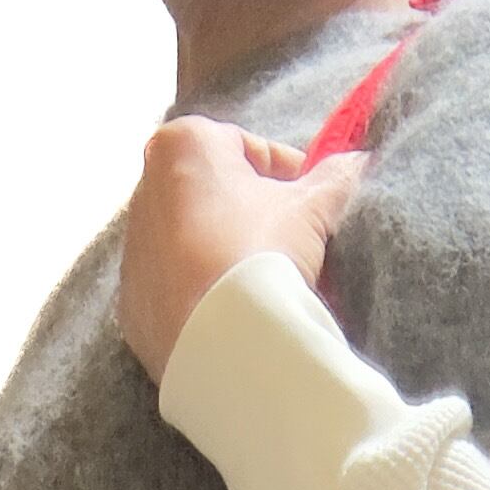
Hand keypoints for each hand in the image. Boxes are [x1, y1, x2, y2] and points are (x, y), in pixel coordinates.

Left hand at [117, 118, 369, 385]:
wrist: (224, 345)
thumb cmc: (261, 255)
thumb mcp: (311, 209)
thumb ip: (335, 178)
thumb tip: (358, 160)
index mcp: (183, 144)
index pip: (249, 150)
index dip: (290, 176)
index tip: (313, 204)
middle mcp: (145, 187)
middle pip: (214, 195)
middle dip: (252, 214)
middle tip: (289, 246)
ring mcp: (133, 249)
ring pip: (191, 241)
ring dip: (224, 253)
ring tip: (260, 285)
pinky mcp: (131, 304)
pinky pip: (174, 289)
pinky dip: (199, 294)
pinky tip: (230, 313)